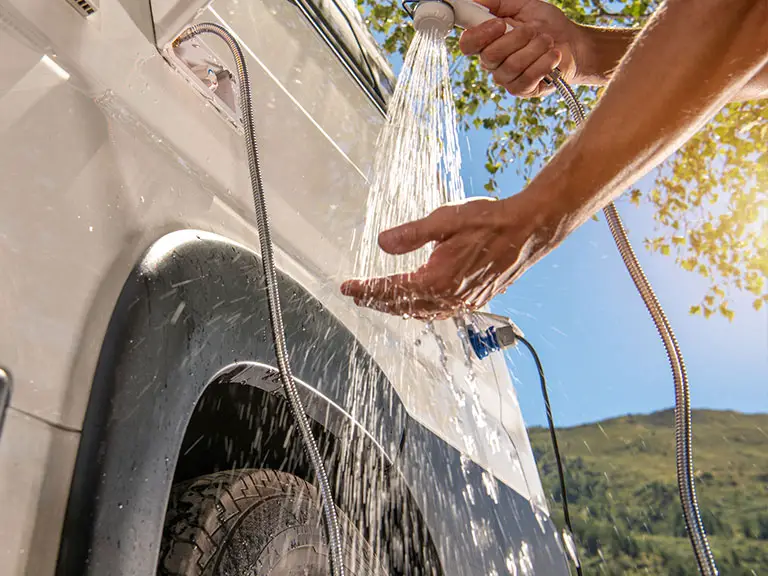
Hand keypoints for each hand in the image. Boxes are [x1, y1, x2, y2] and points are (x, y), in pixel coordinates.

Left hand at [340, 193, 563, 319]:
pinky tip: (417, 302)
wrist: (528, 229)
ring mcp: (464, 301)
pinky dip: (421, 309)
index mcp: (438, 280)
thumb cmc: (489, 221)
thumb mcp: (445, 220)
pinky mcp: (475, 299)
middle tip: (357, 295)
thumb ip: (412, 234)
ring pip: (422, 312)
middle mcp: (450, 298)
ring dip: (398, 307)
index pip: (393, 290)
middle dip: (378, 301)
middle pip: (404, 307)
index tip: (347, 287)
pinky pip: (440, 311)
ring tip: (380, 300)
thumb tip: (382, 243)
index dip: (367, 289)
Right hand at [460, 0, 586, 96]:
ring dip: (535, 48)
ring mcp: (507, 79)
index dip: (480, 35)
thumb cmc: (547, 25)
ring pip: (511, 66)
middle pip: (490, 55)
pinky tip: (553, 55)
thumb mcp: (523, 5)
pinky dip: (543, 63)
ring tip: (547, 41)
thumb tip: (475, 0)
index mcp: (488, 41)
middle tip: (533, 30)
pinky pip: (526, 79)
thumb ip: (497, 2)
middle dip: (517, 38)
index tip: (499, 24)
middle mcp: (493, 63)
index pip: (468, 44)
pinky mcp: (522, 90)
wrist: (574, 44)